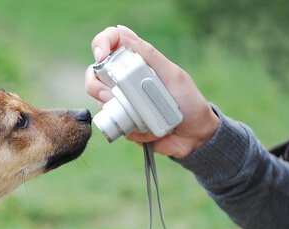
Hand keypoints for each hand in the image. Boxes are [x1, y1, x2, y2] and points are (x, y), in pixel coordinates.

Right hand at [85, 25, 219, 158]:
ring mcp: (122, 102)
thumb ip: (149, 55)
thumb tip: (123, 33)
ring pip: (99, 102)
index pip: (110, 44)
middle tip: (109, 96)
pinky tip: (144, 130)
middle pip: (94, 75)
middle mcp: (124, 80)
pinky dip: (127, 129)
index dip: (100, 45)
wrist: (194, 136)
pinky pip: (113, 125)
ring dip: (113, 110)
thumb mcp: (172, 75)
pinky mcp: (123, 123)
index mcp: (136, 62)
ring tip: (134, 116)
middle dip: (96, 86)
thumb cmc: (188, 102)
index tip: (102, 56)